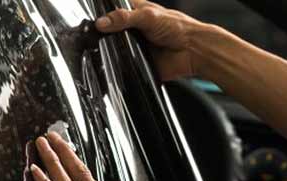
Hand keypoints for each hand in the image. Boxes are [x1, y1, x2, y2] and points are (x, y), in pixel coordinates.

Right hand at [96, 0, 215, 79]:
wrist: (193, 52)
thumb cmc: (179, 29)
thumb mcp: (148, 16)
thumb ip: (124, 18)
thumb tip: (102, 22)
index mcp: (136, 12)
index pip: (112, 9)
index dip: (102, 14)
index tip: (93, 19)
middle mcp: (133, 29)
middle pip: (109, 31)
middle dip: (103, 34)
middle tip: (96, 36)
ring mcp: (134, 46)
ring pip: (113, 49)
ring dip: (109, 51)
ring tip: (105, 50)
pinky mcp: (136, 62)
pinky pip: (121, 65)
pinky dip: (116, 66)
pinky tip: (114, 64)